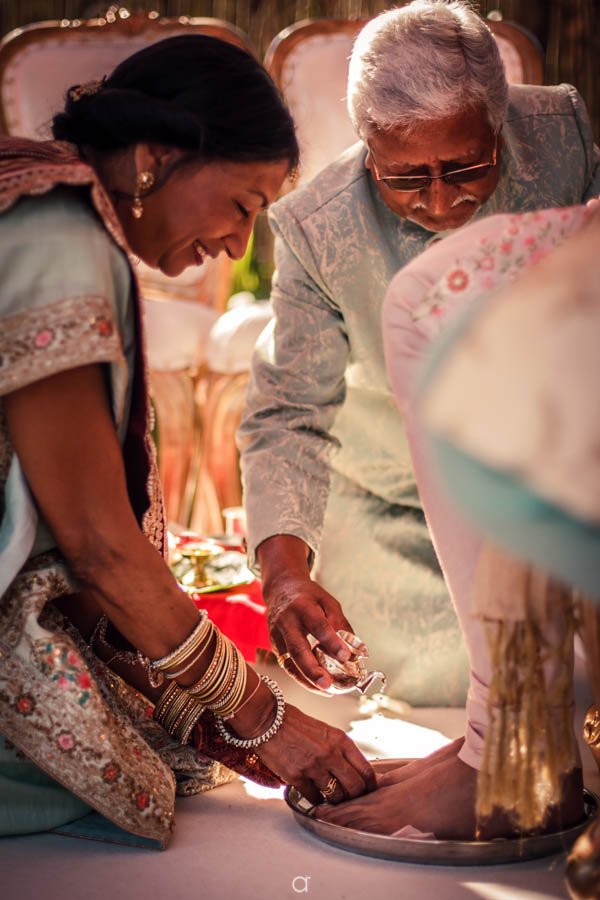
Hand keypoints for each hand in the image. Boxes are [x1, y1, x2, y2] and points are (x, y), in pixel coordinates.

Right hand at [256, 703, 375, 804]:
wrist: (269, 720)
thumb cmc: (296, 724)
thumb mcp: (325, 731)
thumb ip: (340, 749)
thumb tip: (352, 771)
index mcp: (340, 740)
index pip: (366, 770)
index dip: (370, 785)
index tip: (368, 791)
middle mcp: (330, 754)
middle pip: (355, 788)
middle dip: (355, 797)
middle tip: (350, 799)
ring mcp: (314, 767)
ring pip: (336, 796)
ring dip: (334, 799)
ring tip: (330, 796)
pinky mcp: (297, 777)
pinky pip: (314, 798)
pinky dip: (316, 799)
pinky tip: (313, 793)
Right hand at [266, 570, 355, 691]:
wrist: (280, 588)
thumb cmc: (308, 596)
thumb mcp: (327, 601)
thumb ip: (339, 622)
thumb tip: (354, 648)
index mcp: (303, 607)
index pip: (318, 626)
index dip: (332, 642)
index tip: (346, 656)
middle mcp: (286, 622)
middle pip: (298, 649)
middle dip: (313, 669)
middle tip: (328, 684)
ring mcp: (277, 635)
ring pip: (289, 662)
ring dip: (307, 680)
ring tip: (326, 691)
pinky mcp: (274, 646)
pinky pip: (287, 666)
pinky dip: (302, 678)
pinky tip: (317, 686)